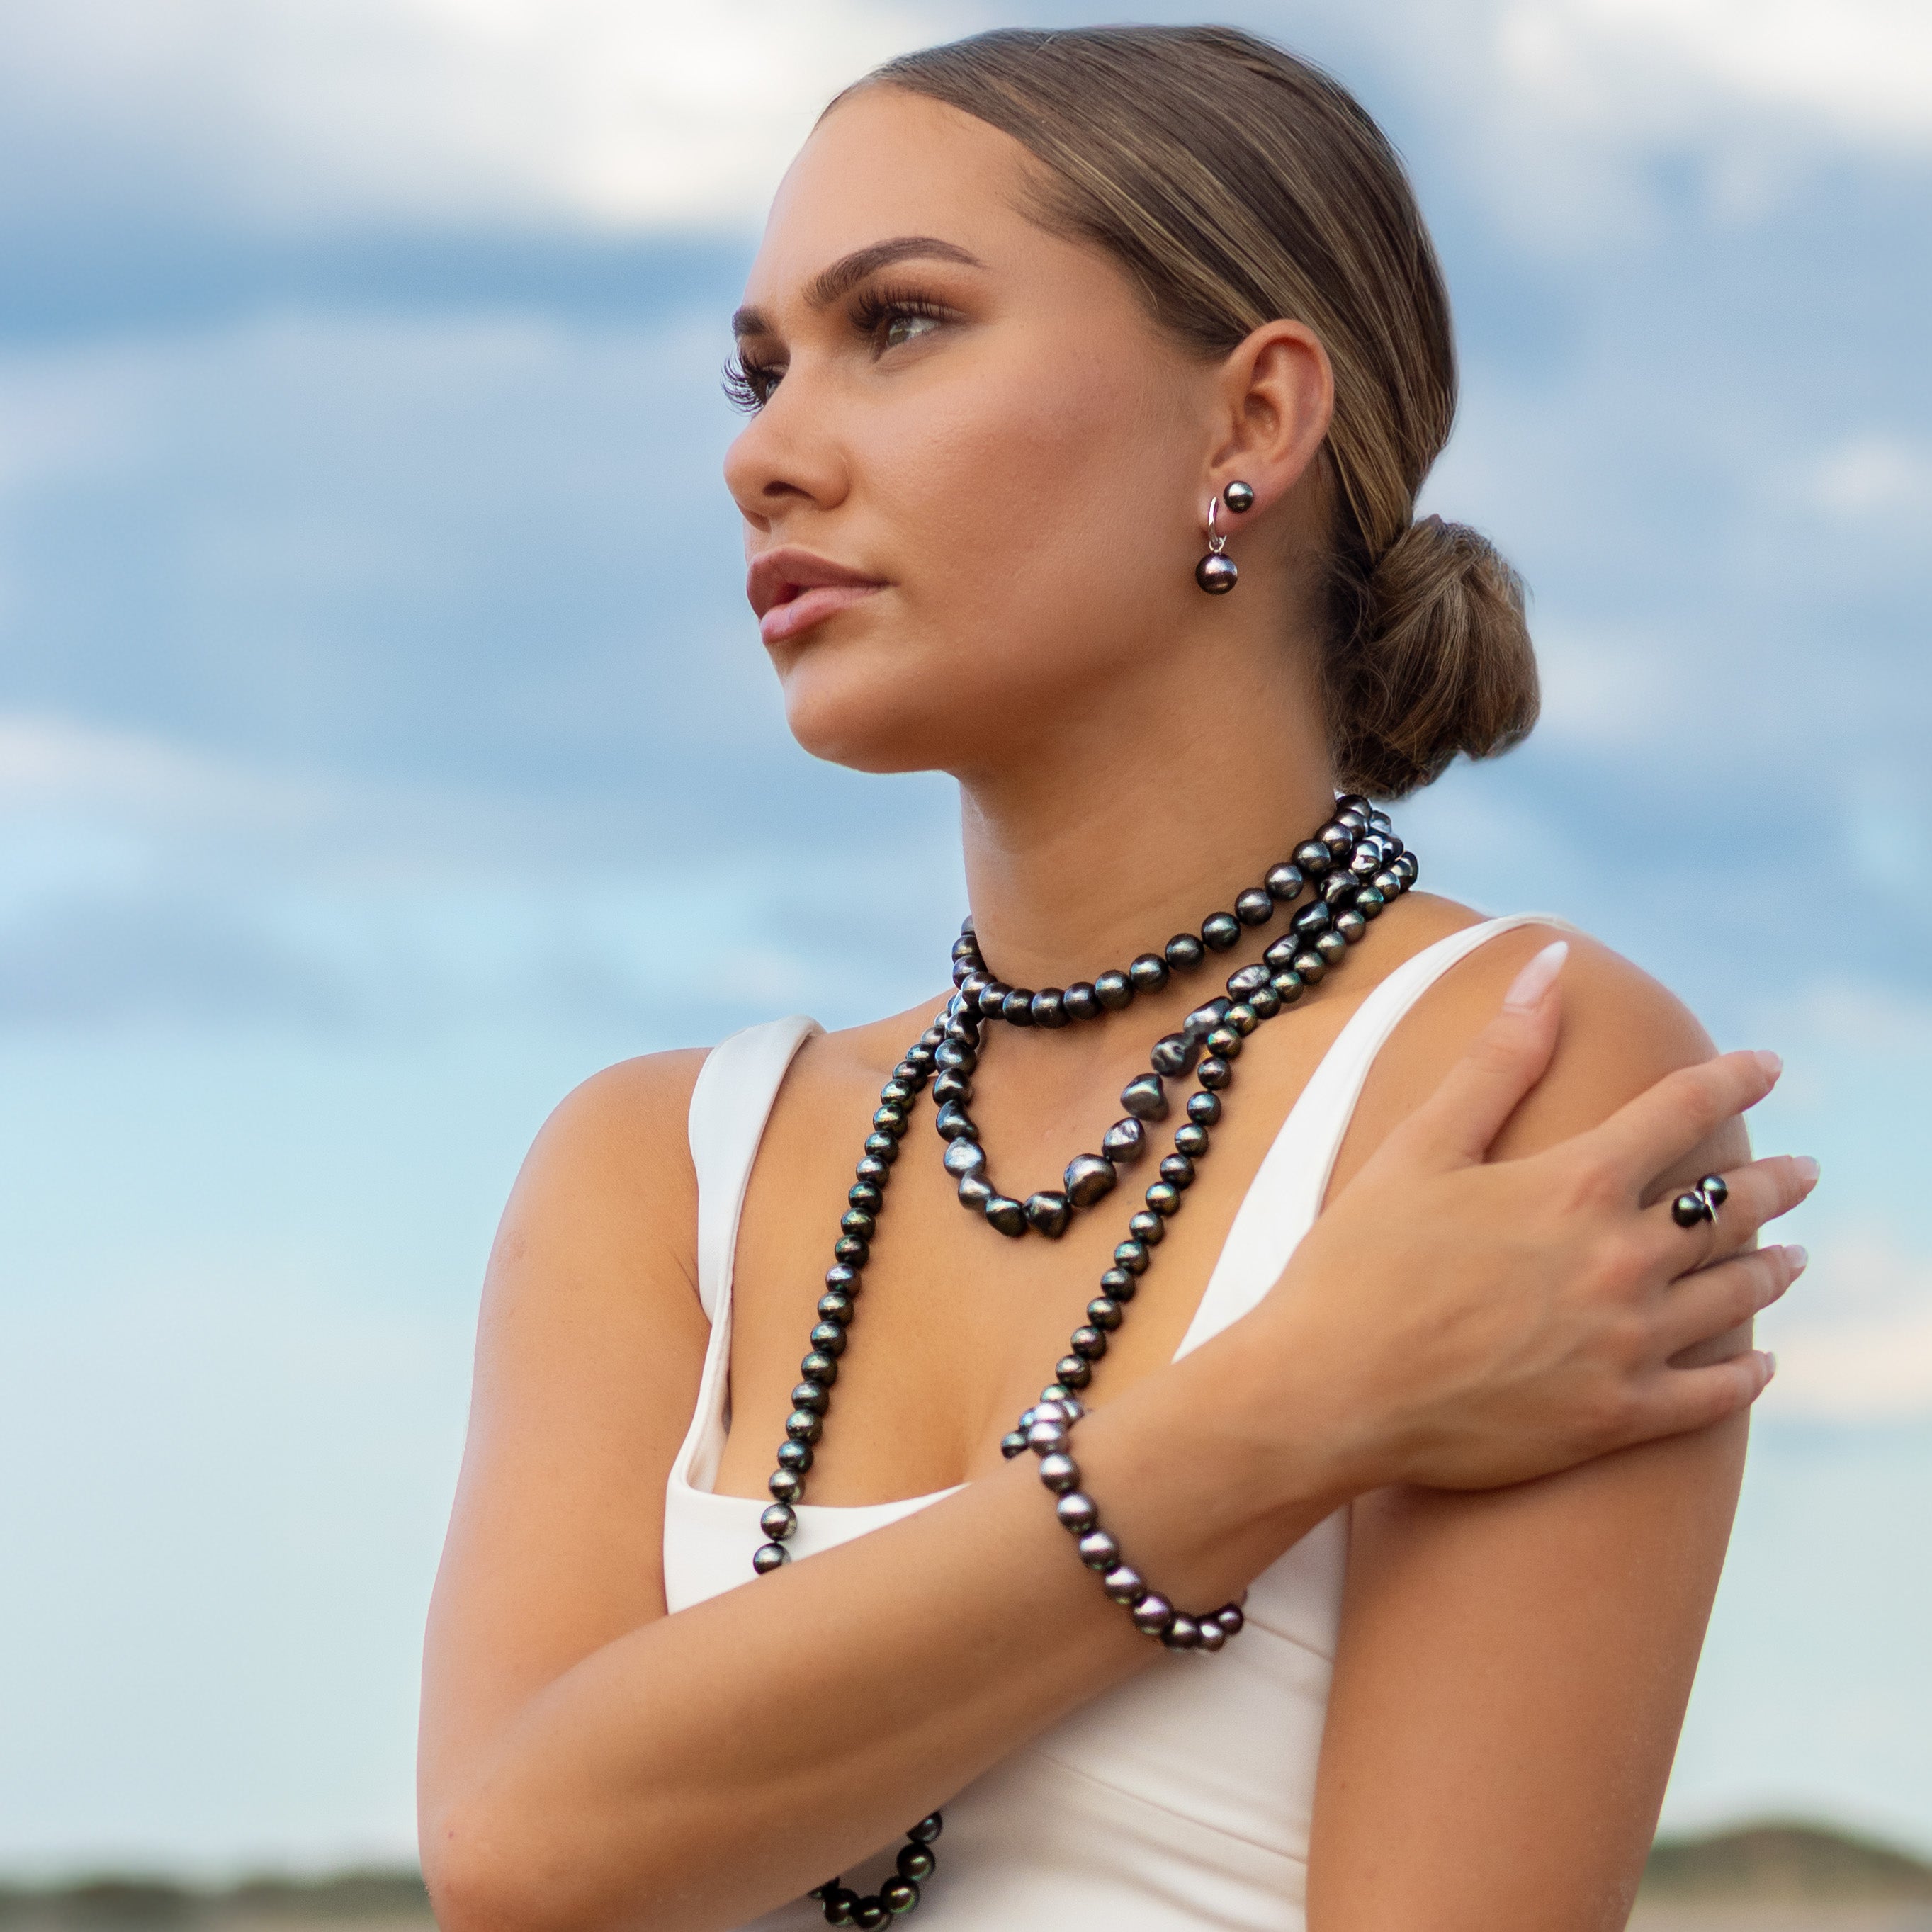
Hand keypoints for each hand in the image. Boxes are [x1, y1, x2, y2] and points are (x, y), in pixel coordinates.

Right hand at [1265, 941, 1812, 1495]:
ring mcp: (1626, 1345)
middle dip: (1774, 1181)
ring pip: (1732, 1295)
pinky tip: (1762, 1363)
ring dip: (1770, 1267)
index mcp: (1573, 1184)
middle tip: (1806, 1171)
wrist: (1329, 1395)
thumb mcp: (1420, 1146)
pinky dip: (1748, 1375)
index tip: (1768, 1064)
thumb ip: (1498, 1059)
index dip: (1731, 1079)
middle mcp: (1618, 1260)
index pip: (1681, 1112)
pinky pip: (1714, 1394)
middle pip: (1728, 1206)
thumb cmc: (1357, 1264)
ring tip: (1793, 1255)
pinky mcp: (1616, 1416)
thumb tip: (1550, 962)